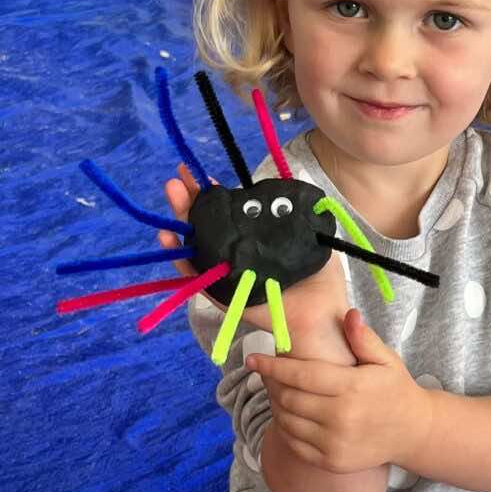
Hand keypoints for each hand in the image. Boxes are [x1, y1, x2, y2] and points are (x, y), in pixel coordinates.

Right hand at [158, 163, 349, 336]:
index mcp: (253, 242)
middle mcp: (236, 256)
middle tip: (179, 177)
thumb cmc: (320, 281)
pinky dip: (181, 258)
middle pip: (205, 224)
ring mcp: (226, 274)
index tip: (203, 175)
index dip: (213, 194)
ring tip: (173, 193)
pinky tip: (168, 237)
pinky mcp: (223, 294)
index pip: (228, 214)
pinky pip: (196, 276)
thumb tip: (289, 181)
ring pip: (195, 244)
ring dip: (180, 218)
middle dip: (190, 198)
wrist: (322, 316)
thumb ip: (298, 214)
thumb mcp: (310, 239)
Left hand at [247, 308, 433, 472]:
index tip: (252, 358)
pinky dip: (284, 427)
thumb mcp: (386, 359)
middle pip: (289, 398)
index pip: (300, 375)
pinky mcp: (331, 461)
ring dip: (276, 404)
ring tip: (277, 390)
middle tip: (266, 372)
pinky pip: (295, 443)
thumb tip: (349, 314)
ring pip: (287, 421)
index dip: (272, 366)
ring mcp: (335, 443)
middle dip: (271, 383)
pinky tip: (288, 413)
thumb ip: (364, 338)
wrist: (413, 432)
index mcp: (352, 388)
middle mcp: (341, 418)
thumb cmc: (395, 389)